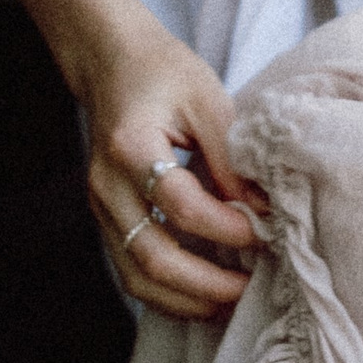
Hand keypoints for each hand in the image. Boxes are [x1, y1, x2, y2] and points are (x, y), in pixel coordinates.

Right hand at [78, 17, 267, 320]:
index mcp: (131, 147)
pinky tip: (202, 293)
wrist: (111, 61)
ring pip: (135, 277)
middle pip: (151, 256)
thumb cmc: (163, 72)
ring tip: (230, 301)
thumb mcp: (206, 98)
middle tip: (250, 287)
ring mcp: (100, 206)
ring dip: (185, 299)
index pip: (180, 205)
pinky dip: (167, 291)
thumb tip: (262, 208)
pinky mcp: (106, 218)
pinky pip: (130, 270)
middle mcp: (107, 185)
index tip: (262, 231)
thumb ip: (231, 154)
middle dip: (205, 284)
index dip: (224, 226)